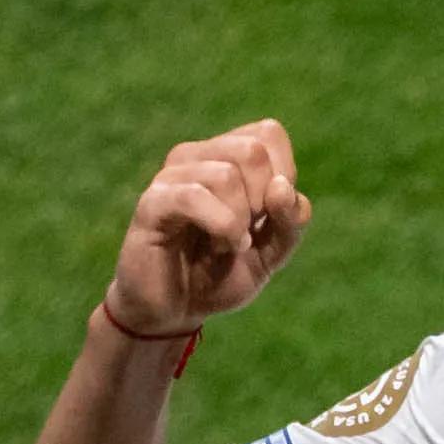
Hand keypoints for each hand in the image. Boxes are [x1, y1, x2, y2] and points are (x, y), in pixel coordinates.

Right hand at [106, 119, 314, 334]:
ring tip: (226, 244)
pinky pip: (195, 197)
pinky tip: (220, 247)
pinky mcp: (153, 202)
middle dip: (263, 200)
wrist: (177, 310)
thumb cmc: (222, 273)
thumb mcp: (274, 251)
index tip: (268, 214)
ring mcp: (172, 176)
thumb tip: (282, 186)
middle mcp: (197, 156)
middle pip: (251, 150)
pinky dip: (222, 227)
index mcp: (226, 156)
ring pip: (226, 175)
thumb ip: (291, 220)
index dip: (284, 176)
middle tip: (248, 230)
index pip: (268, 133)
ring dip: (240, 221)